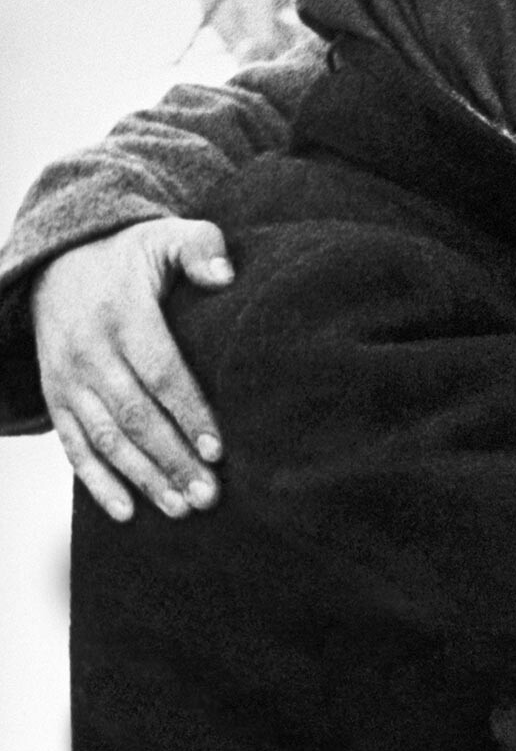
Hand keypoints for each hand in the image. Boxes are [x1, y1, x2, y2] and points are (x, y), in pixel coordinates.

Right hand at [32, 219, 233, 520]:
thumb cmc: (131, 256)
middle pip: (135, 415)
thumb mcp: (165, 238)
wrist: (59, 263)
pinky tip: (128, 512)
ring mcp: (67, 378)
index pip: (160, 371)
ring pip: (106, 438)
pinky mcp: (56, 397)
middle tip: (210, 495)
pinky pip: (73, 446)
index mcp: (121, 314)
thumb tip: (225, 276)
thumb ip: (200, 248)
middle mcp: (89, 351)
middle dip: (172, 459)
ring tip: (182, 507)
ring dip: (143, 478)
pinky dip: (97, 482)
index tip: (218, 449)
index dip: (188, 412)